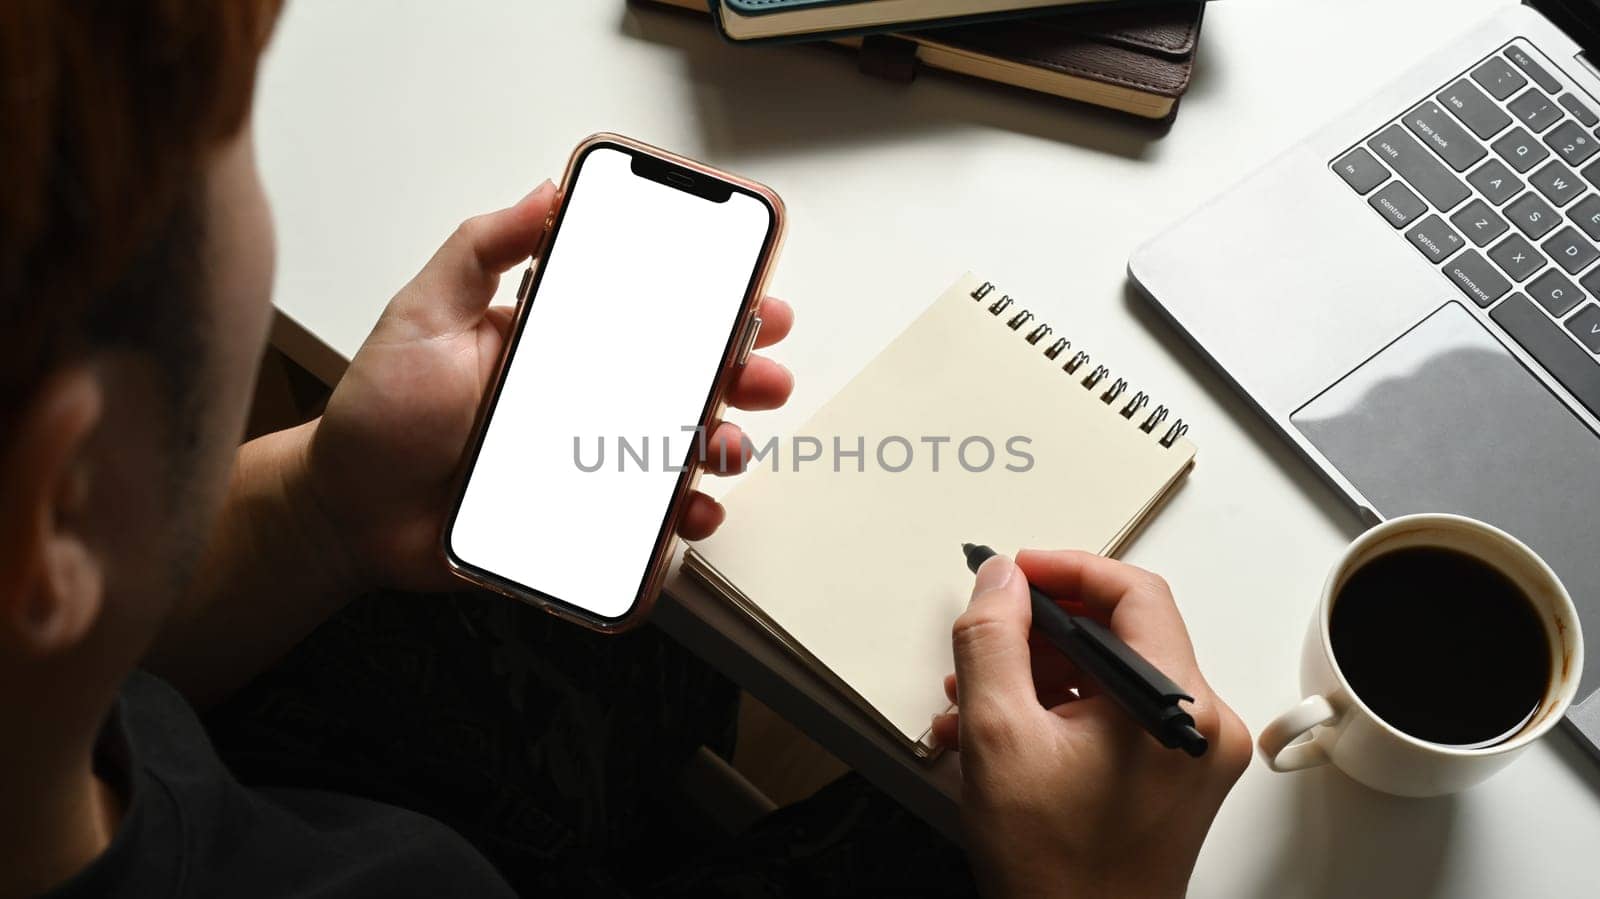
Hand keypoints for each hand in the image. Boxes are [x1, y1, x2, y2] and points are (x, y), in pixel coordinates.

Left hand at [299, 182, 794, 590]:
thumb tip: (545, 192)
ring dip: (720, 450)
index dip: (711, 308)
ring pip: (678, 456)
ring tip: (720, 450)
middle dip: (740, 378)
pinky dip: (679, 528)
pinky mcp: (578, 526)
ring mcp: (586, 467)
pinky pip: (645, 531)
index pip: (651, 318)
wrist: (343, 513)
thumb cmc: (378, 415)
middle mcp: (583, 404)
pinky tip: (687, 516)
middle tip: (762, 377)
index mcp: (559, 346)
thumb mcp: (422, 313)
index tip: (755, 300)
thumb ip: (480, 249)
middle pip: (684, 386)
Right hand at [934, 551, 1249, 898]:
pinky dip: (1059, 711)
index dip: (1068, 569)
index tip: (1017, 572)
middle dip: (1041, 631)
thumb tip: (1000, 580)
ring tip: (975, 697)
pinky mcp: (1171, 780)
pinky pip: (1115, 716)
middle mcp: (1200, 726)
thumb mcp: (998, 737)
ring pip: (1111, 676)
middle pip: (1122, 633)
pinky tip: (1000, 732)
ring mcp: (1189, 756)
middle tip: (989, 634)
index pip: (1136, 594)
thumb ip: (993, 642)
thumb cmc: (1056, 873)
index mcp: (1177, 707)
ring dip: (1039, 674)